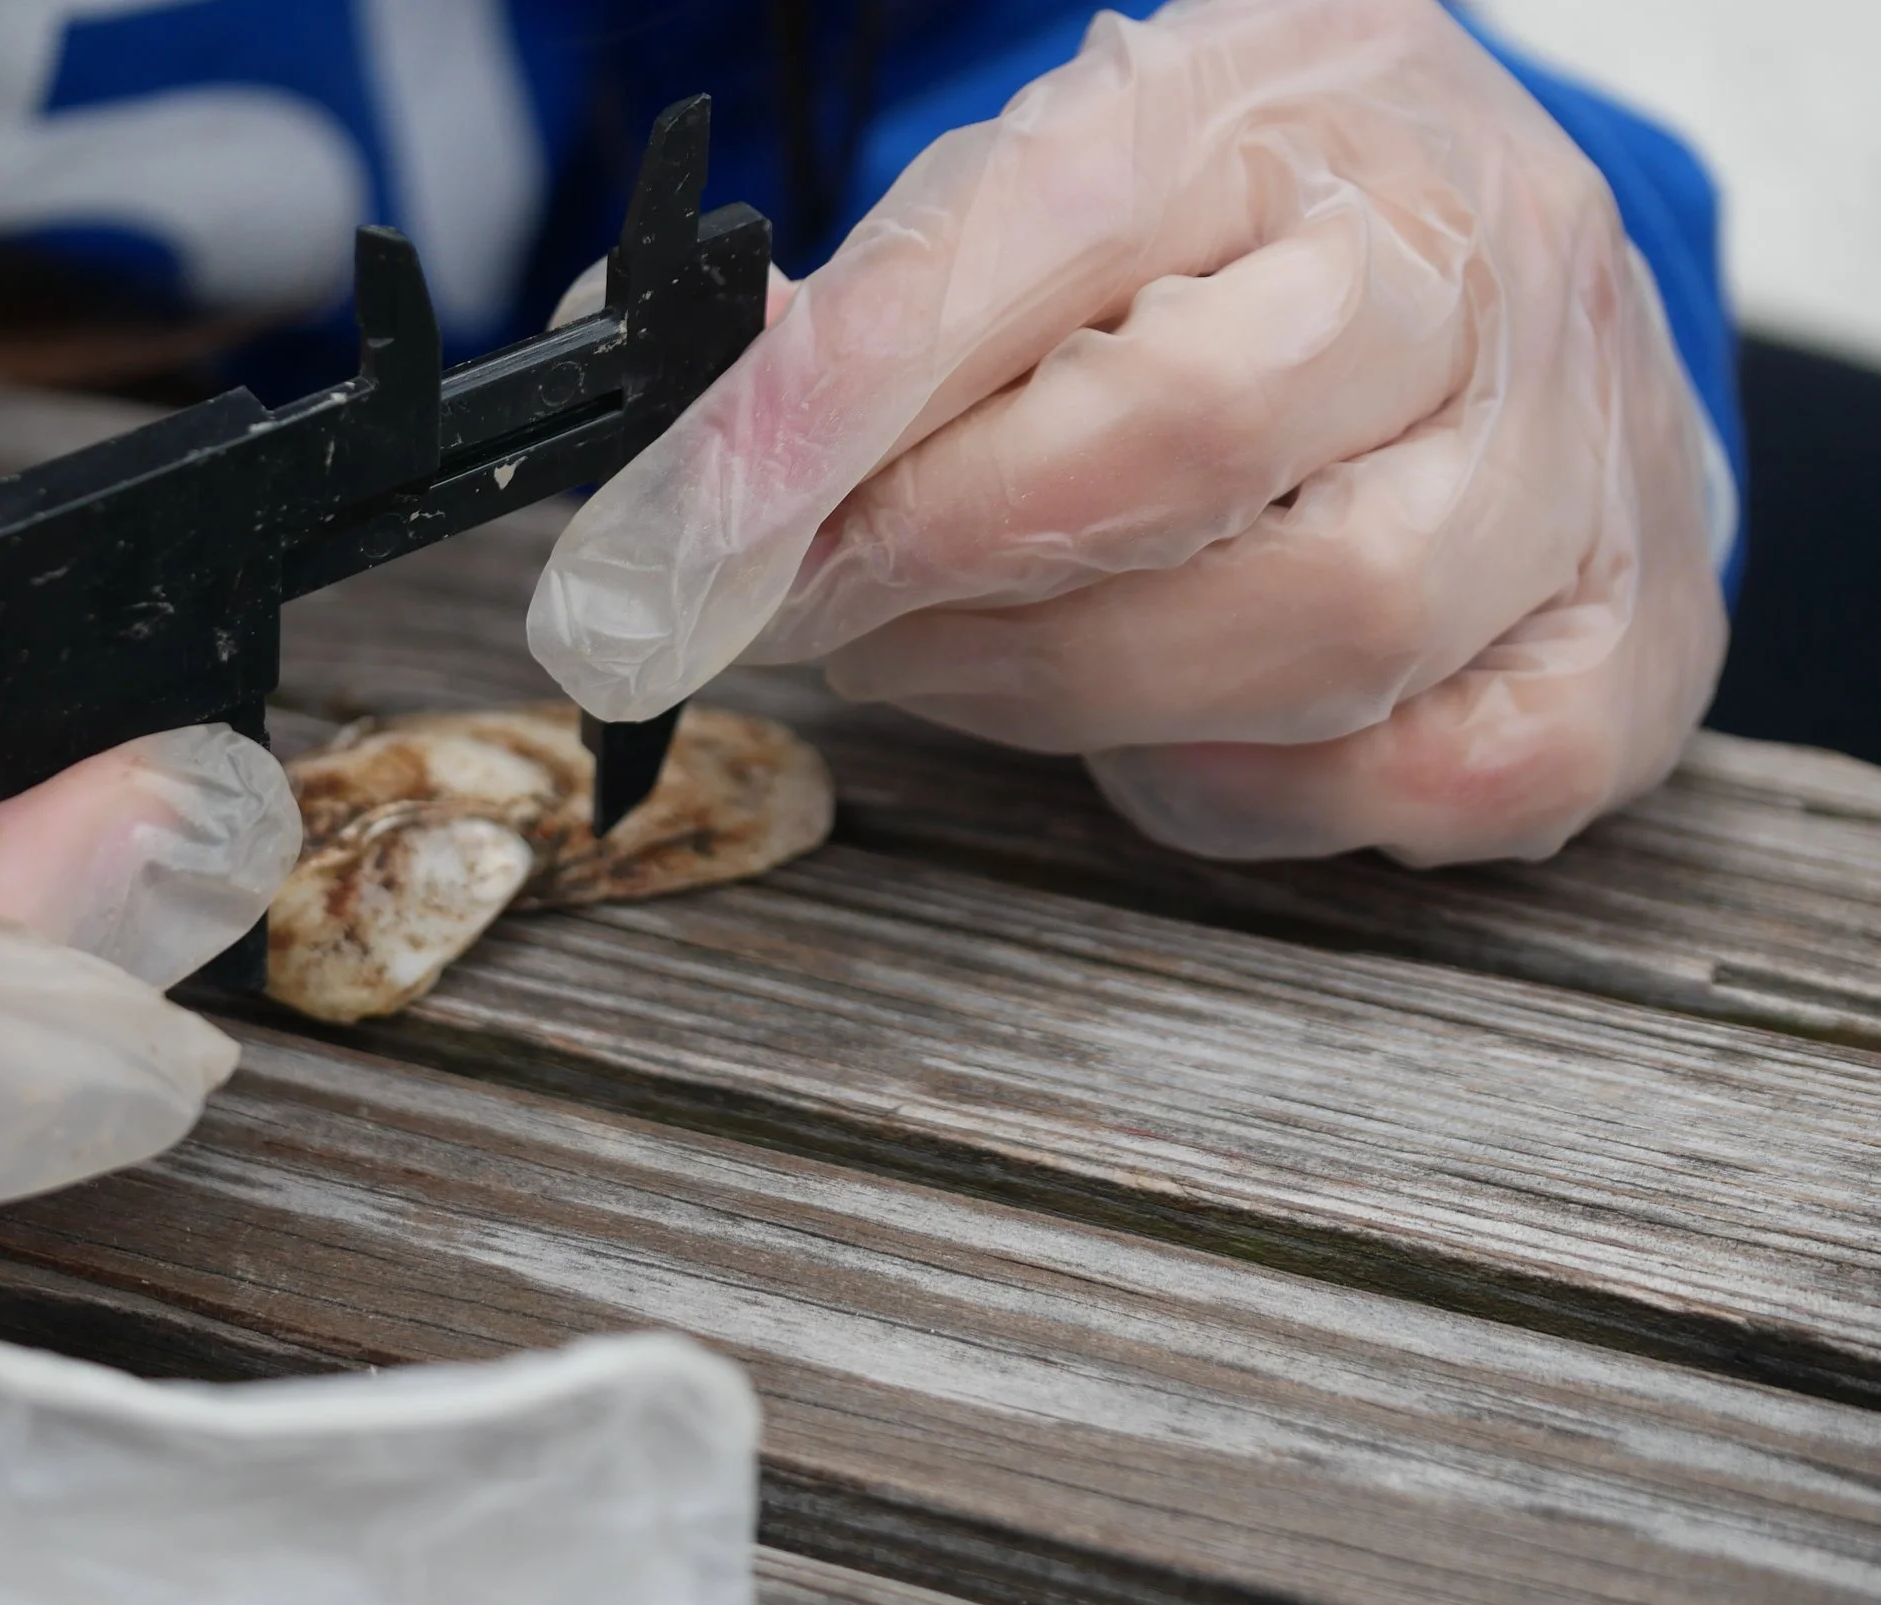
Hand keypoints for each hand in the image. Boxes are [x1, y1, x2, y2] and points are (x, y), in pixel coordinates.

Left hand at [529, 0, 1730, 865]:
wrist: (1499, 297)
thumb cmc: (1250, 259)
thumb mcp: (1064, 202)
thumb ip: (891, 309)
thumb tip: (703, 444)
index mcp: (1303, 100)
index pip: (1054, 227)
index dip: (851, 391)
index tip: (697, 510)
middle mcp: (1483, 259)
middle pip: (1199, 431)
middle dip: (951, 552)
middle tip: (820, 601)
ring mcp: (1582, 462)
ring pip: (1325, 621)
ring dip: (1071, 684)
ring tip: (955, 658)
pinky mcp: (1625, 656)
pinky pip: (1425, 771)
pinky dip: (1244, 786)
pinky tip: (1157, 734)